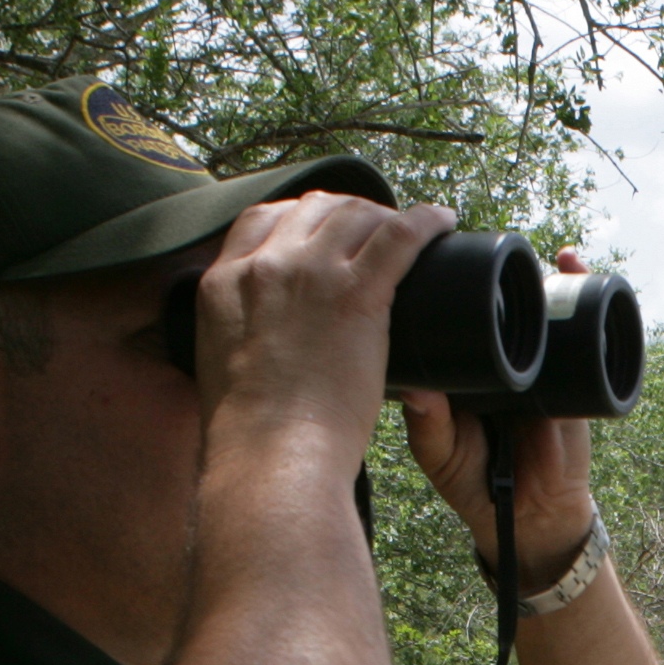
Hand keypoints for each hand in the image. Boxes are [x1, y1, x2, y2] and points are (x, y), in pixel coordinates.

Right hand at [190, 191, 454, 446]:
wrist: (269, 456)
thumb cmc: (253, 435)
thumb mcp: (221, 365)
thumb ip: (240, 337)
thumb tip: (266, 344)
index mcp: (223, 282)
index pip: (261, 217)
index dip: (302, 217)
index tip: (326, 230)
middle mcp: (264, 266)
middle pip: (314, 208)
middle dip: (350, 213)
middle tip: (377, 234)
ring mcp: (309, 274)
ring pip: (357, 215)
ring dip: (387, 216)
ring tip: (412, 232)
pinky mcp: (355, 295)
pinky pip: (399, 236)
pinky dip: (425, 221)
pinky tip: (442, 221)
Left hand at [397, 247, 600, 585]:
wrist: (526, 516)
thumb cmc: (475, 481)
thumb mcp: (440, 452)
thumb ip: (428, 423)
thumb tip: (415, 386)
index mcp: (463, 369)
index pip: (457, 316)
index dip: (455, 283)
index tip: (449, 252)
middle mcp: (501, 359)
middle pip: (505, 304)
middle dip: (508, 271)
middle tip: (500, 242)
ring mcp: (541, 368)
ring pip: (546, 311)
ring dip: (551, 276)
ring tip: (551, 252)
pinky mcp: (574, 382)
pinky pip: (584, 334)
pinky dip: (585, 297)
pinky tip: (575, 267)